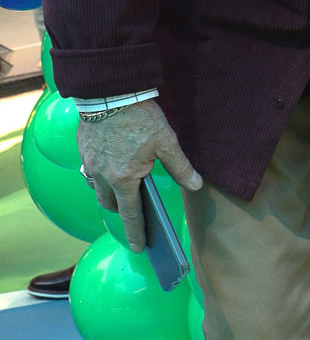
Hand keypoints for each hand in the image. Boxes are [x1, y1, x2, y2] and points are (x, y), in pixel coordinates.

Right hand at [77, 99, 201, 250]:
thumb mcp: (166, 141)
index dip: (136, 233)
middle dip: (122, 211)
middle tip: (135, 214)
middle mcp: (102, 176)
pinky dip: (100, 175)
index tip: (139, 248)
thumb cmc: (139, 116)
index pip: (131, 215)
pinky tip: (111, 168)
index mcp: (124, 179)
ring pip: (97, 189)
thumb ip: (180, 167)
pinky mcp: (83, 150)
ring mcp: (89, 163)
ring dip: (109, 194)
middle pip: (110, 204)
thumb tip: (196, 184)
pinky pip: (90, 171)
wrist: (110, 91)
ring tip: (124, 191)